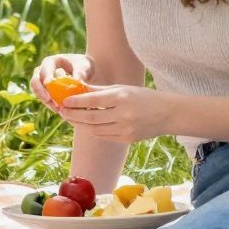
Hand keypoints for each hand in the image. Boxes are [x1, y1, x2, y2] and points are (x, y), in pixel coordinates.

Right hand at [30, 51, 91, 111]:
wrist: (84, 72)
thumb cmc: (83, 66)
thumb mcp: (84, 66)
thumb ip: (80, 72)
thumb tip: (76, 81)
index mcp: (50, 62)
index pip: (44, 69)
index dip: (46, 76)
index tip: (49, 83)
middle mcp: (43, 71)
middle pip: (35, 81)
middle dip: (40, 91)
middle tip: (48, 99)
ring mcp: (43, 83)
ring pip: (38, 92)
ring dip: (45, 101)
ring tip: (56, 108)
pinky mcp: (47, 92)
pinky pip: (45, 99)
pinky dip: (51, 105)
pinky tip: (59, 110)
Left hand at [55, 82, 169, 144]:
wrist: (167, 114)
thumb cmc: (143, 97)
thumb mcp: (123, 88)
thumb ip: (100, 90)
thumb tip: (78, 89)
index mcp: (122, 98)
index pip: (93, 101)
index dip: (76, 102)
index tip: (64, 101)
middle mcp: (123, 115)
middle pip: (91, 118)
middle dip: (73, 115)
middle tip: (61, 112)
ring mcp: (125, 130)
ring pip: (95, 130)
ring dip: (80, 125)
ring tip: (70, 118)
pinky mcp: (127, 139)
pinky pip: (104, 136)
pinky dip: (92, 130)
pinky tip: (84, 125)